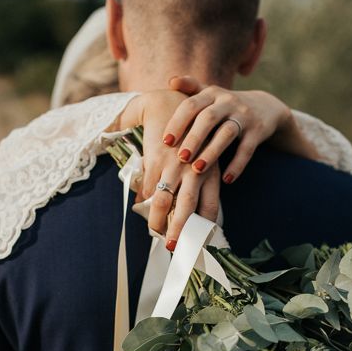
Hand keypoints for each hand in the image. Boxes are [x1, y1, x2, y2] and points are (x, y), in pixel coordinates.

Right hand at [114, 90, 220, 249]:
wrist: (169, 103)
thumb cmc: (189, 138)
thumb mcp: (202, 160)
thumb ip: (201, 187)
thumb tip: (198, 215)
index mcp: (210, 171)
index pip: (210, 206)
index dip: (204, 227)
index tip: (199, 244)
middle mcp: (194, 169)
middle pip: (186, 207)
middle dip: (179, 230)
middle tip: (173, 247)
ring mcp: (174, 164)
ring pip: (164, 199)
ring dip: (157, 219)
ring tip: (155, 232)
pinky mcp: (156, 158)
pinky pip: (148, 184)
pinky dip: (144, 198)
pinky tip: (141, 207)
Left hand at [163, 77, 318, 184]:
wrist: (266, 107)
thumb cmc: (226, 106)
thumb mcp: (211, 94)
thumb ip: (191, 88)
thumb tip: (170, 81)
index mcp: (212, 93)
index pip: (191, 105)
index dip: (178, 122)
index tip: (166, 141)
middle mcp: (228, 102)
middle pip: (208, 118)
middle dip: (193, 138)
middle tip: (180, 158)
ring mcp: (244, 116)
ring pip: (226, 134)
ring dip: (211, 152)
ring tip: (198, 169)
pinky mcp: (258, 131)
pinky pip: (247, 149)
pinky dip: (237, 165)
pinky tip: (226, 179)